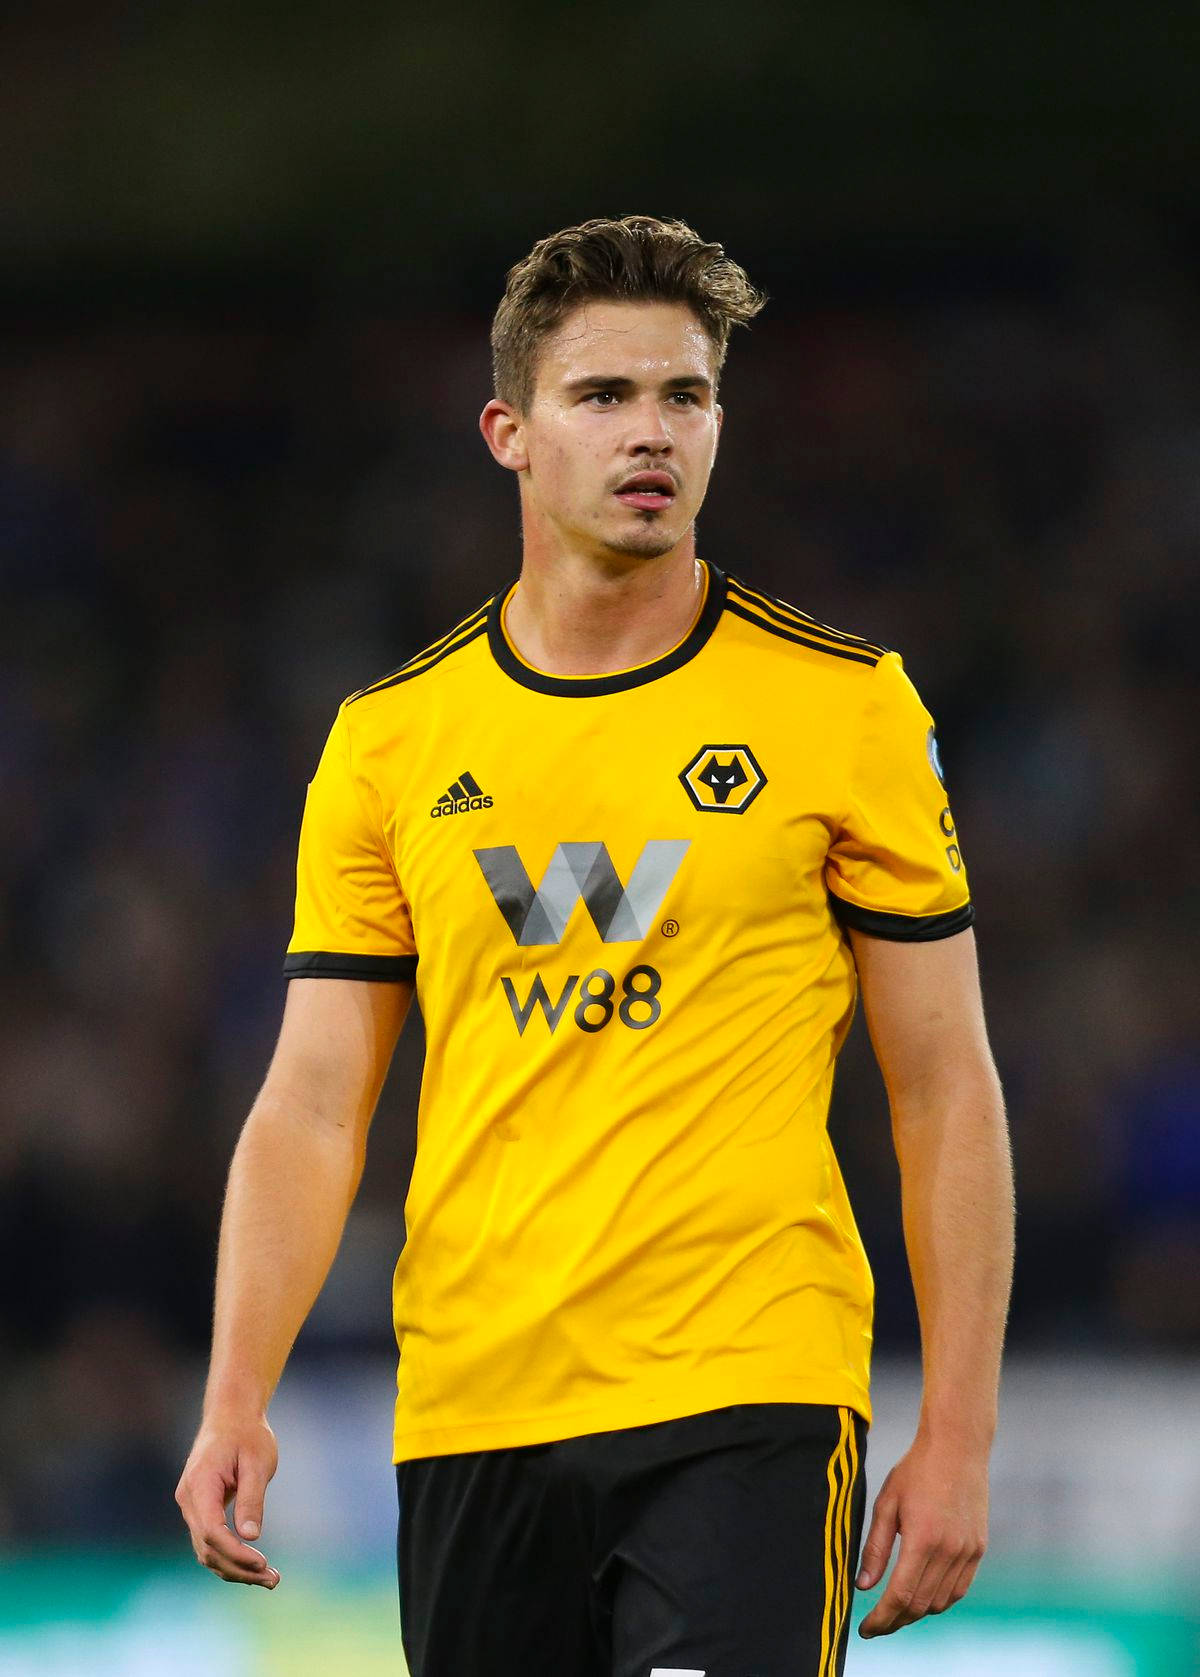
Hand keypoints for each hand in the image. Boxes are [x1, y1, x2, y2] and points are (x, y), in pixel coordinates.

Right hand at [175, 1414, 280, 1587]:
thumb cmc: (248, 1434)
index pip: (212, 1531)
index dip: (235, 1552)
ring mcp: (191, 1506)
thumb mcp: (257, 1462)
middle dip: (239, 1568)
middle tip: (273, 1579)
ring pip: (207, 1550)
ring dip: (235, 1568)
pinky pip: (211, 1542)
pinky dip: (230, 1557)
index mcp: (199, 1484)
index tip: (262, 1563)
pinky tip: (254, 1567)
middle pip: (207, 1548)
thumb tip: (250, 1537)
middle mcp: (188, 1499)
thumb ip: (252, 1498)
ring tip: (270, 1579)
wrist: (231, 1416)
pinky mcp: (200, 1510)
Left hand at [855, 1431, 987, 1637]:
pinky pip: (959, 1588)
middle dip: (896, 1620)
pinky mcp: (978, 1548)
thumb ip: (876, 1548)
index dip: (882, 1618)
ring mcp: (968, 1551)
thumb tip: (863, 1587)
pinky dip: (940, 1600)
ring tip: (896, 1612)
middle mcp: (949, 1551)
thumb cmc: (916, 1470)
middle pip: (920, 1605)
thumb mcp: (887, 1503)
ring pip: (940, 1602)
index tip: (866, 1630)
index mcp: (922, 1539)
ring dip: (917, 1613)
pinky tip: (923, 1596)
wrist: (957, 1447)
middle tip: (877, 1625)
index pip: (900, 1595)